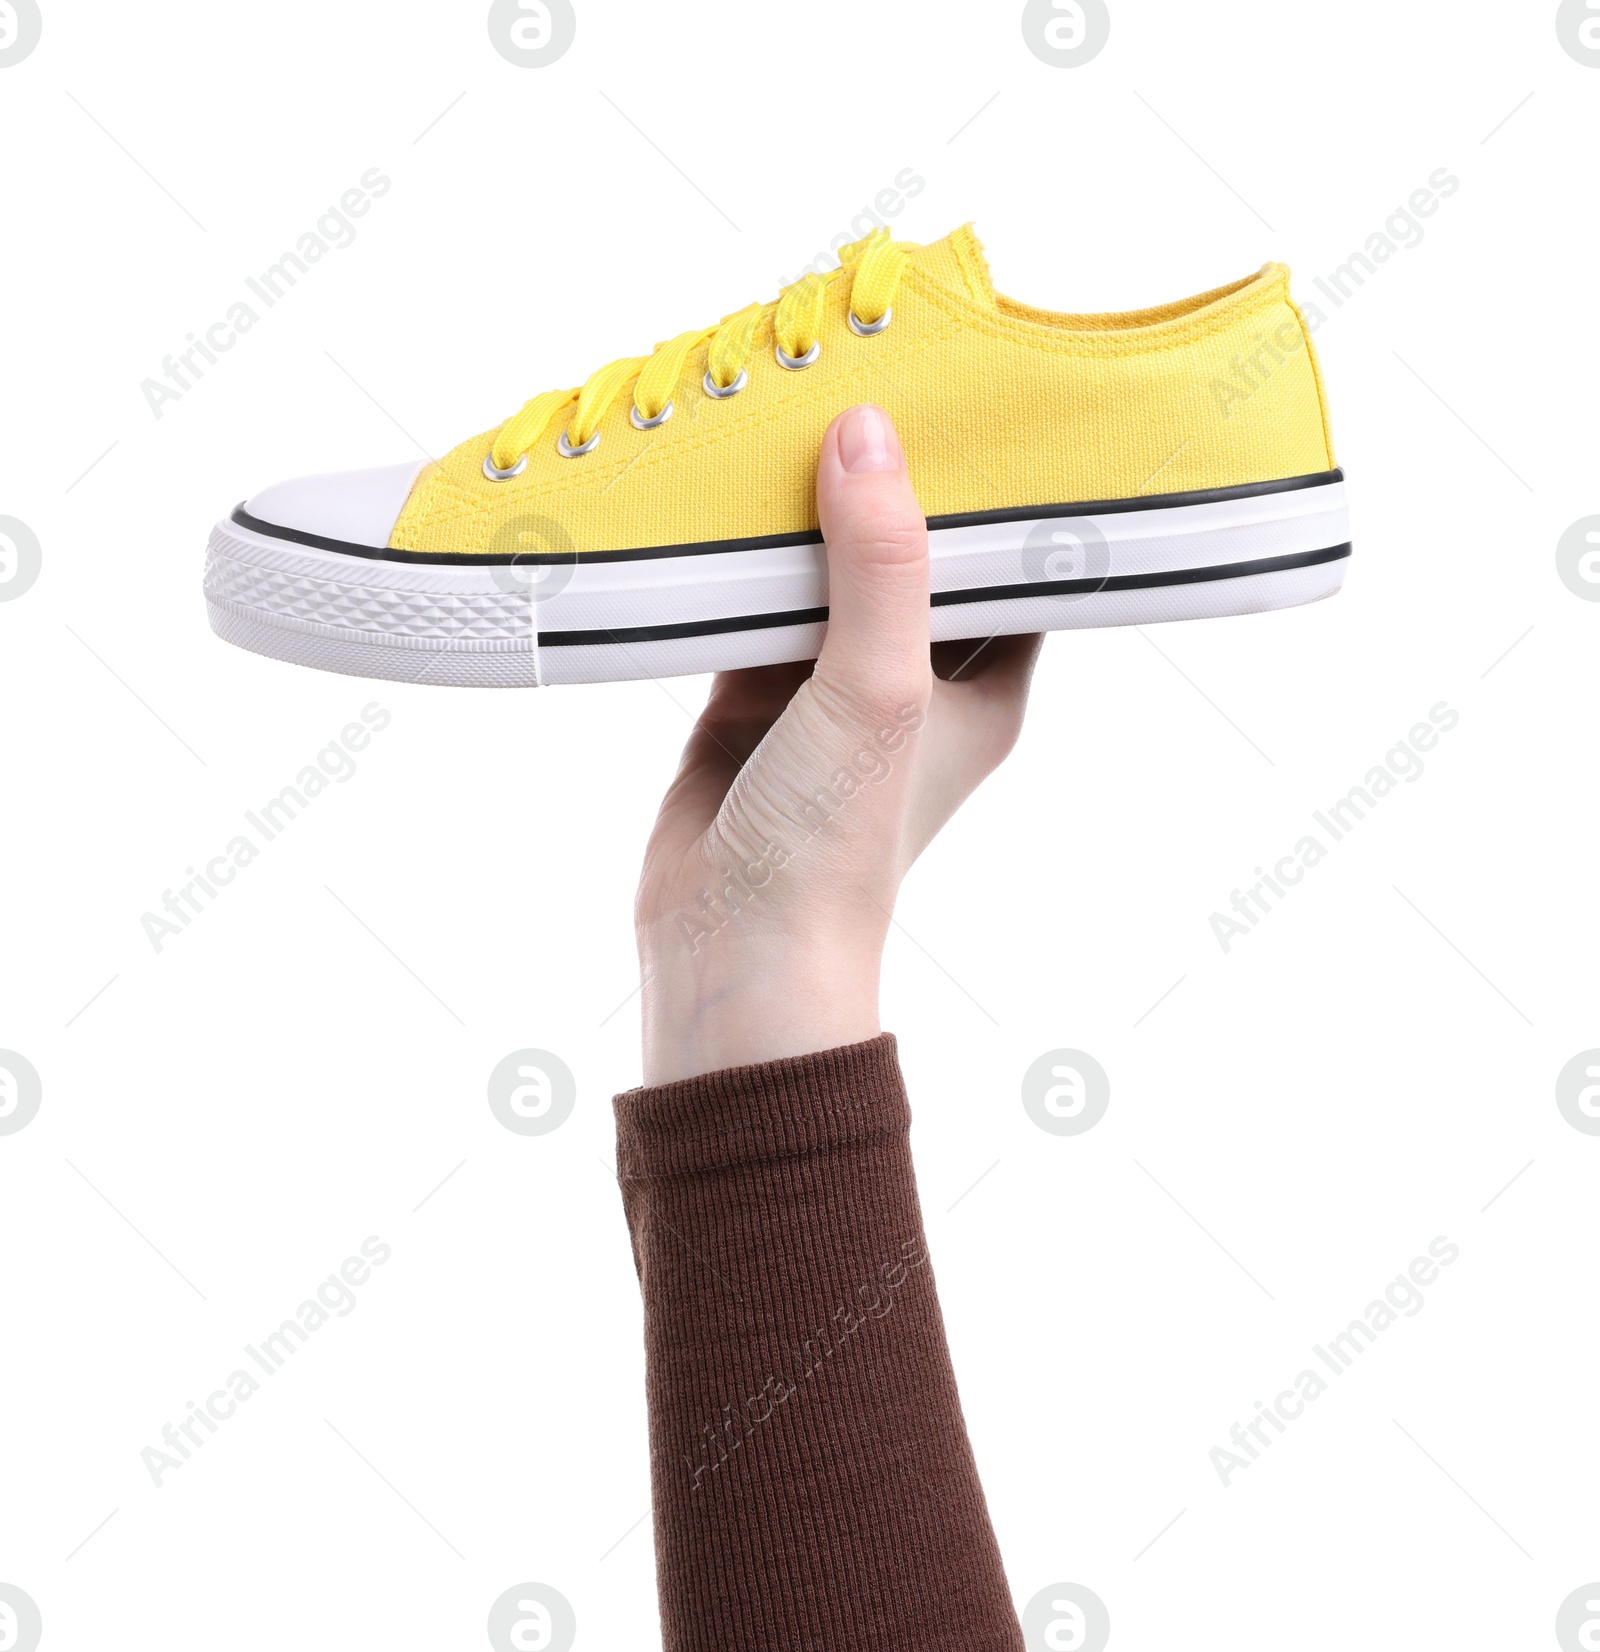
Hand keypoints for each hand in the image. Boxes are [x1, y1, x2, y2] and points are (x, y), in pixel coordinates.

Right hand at [635, 404, 1041, 1084]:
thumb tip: (867, 430)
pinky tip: (717, 489)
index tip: (982, 395)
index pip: (1013, 564)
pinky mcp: (750, 692)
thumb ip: (881, 563)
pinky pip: (751, 600)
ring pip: (825, 573)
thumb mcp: (878, 690)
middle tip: (872, 370)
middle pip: (913, 555)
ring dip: (807, 510)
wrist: (730, 949)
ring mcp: (829, 687)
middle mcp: (914, 683)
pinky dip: (737, 555)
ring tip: (791, 402)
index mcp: (984, 687)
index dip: (1003, 487)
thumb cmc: (834, 842)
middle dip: (892, 480)